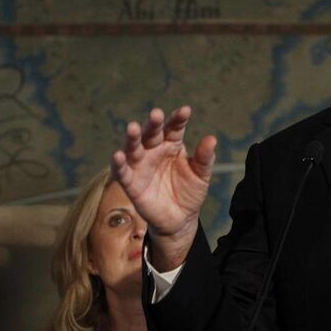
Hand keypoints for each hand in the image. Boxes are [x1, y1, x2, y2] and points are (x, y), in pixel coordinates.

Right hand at [110, 106, 215, 268]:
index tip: (185, 111)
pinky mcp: (131, 184)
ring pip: (134, 149)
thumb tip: (212, 139)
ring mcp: (141, 166)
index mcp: (172, 145)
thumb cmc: (190, 192)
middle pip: (152, 134)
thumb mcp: (201, 175)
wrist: (181, 219)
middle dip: (153, 124)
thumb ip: (205, 158)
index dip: (178, 119)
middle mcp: (154, 151)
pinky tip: (118, 155)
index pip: (174, 128)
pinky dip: (118, 164)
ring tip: (132, 127)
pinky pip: (122, 173)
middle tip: (156, 113)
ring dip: (132, 138)